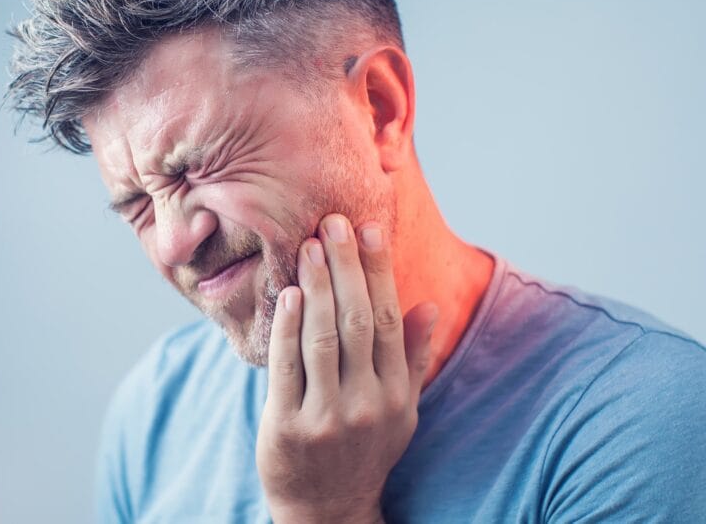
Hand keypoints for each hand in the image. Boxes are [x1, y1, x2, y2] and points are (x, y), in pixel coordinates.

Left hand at [256, 214, 437, 523]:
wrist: (328, 510)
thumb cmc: (365, 449)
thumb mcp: (402, 410)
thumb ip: (413, 357)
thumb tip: (429, 304)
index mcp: (397, 394)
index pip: (390, 320)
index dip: (379, 271)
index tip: (370, 228)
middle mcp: (368, 404)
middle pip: (358, 322)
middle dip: (346, 267)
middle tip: (333, 222)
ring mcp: (328, 418)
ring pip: (323, 340)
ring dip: (317, 288)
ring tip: (309, 246)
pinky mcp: (288, 428)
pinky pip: (287, 368)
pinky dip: (287, 328)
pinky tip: (288, 293)